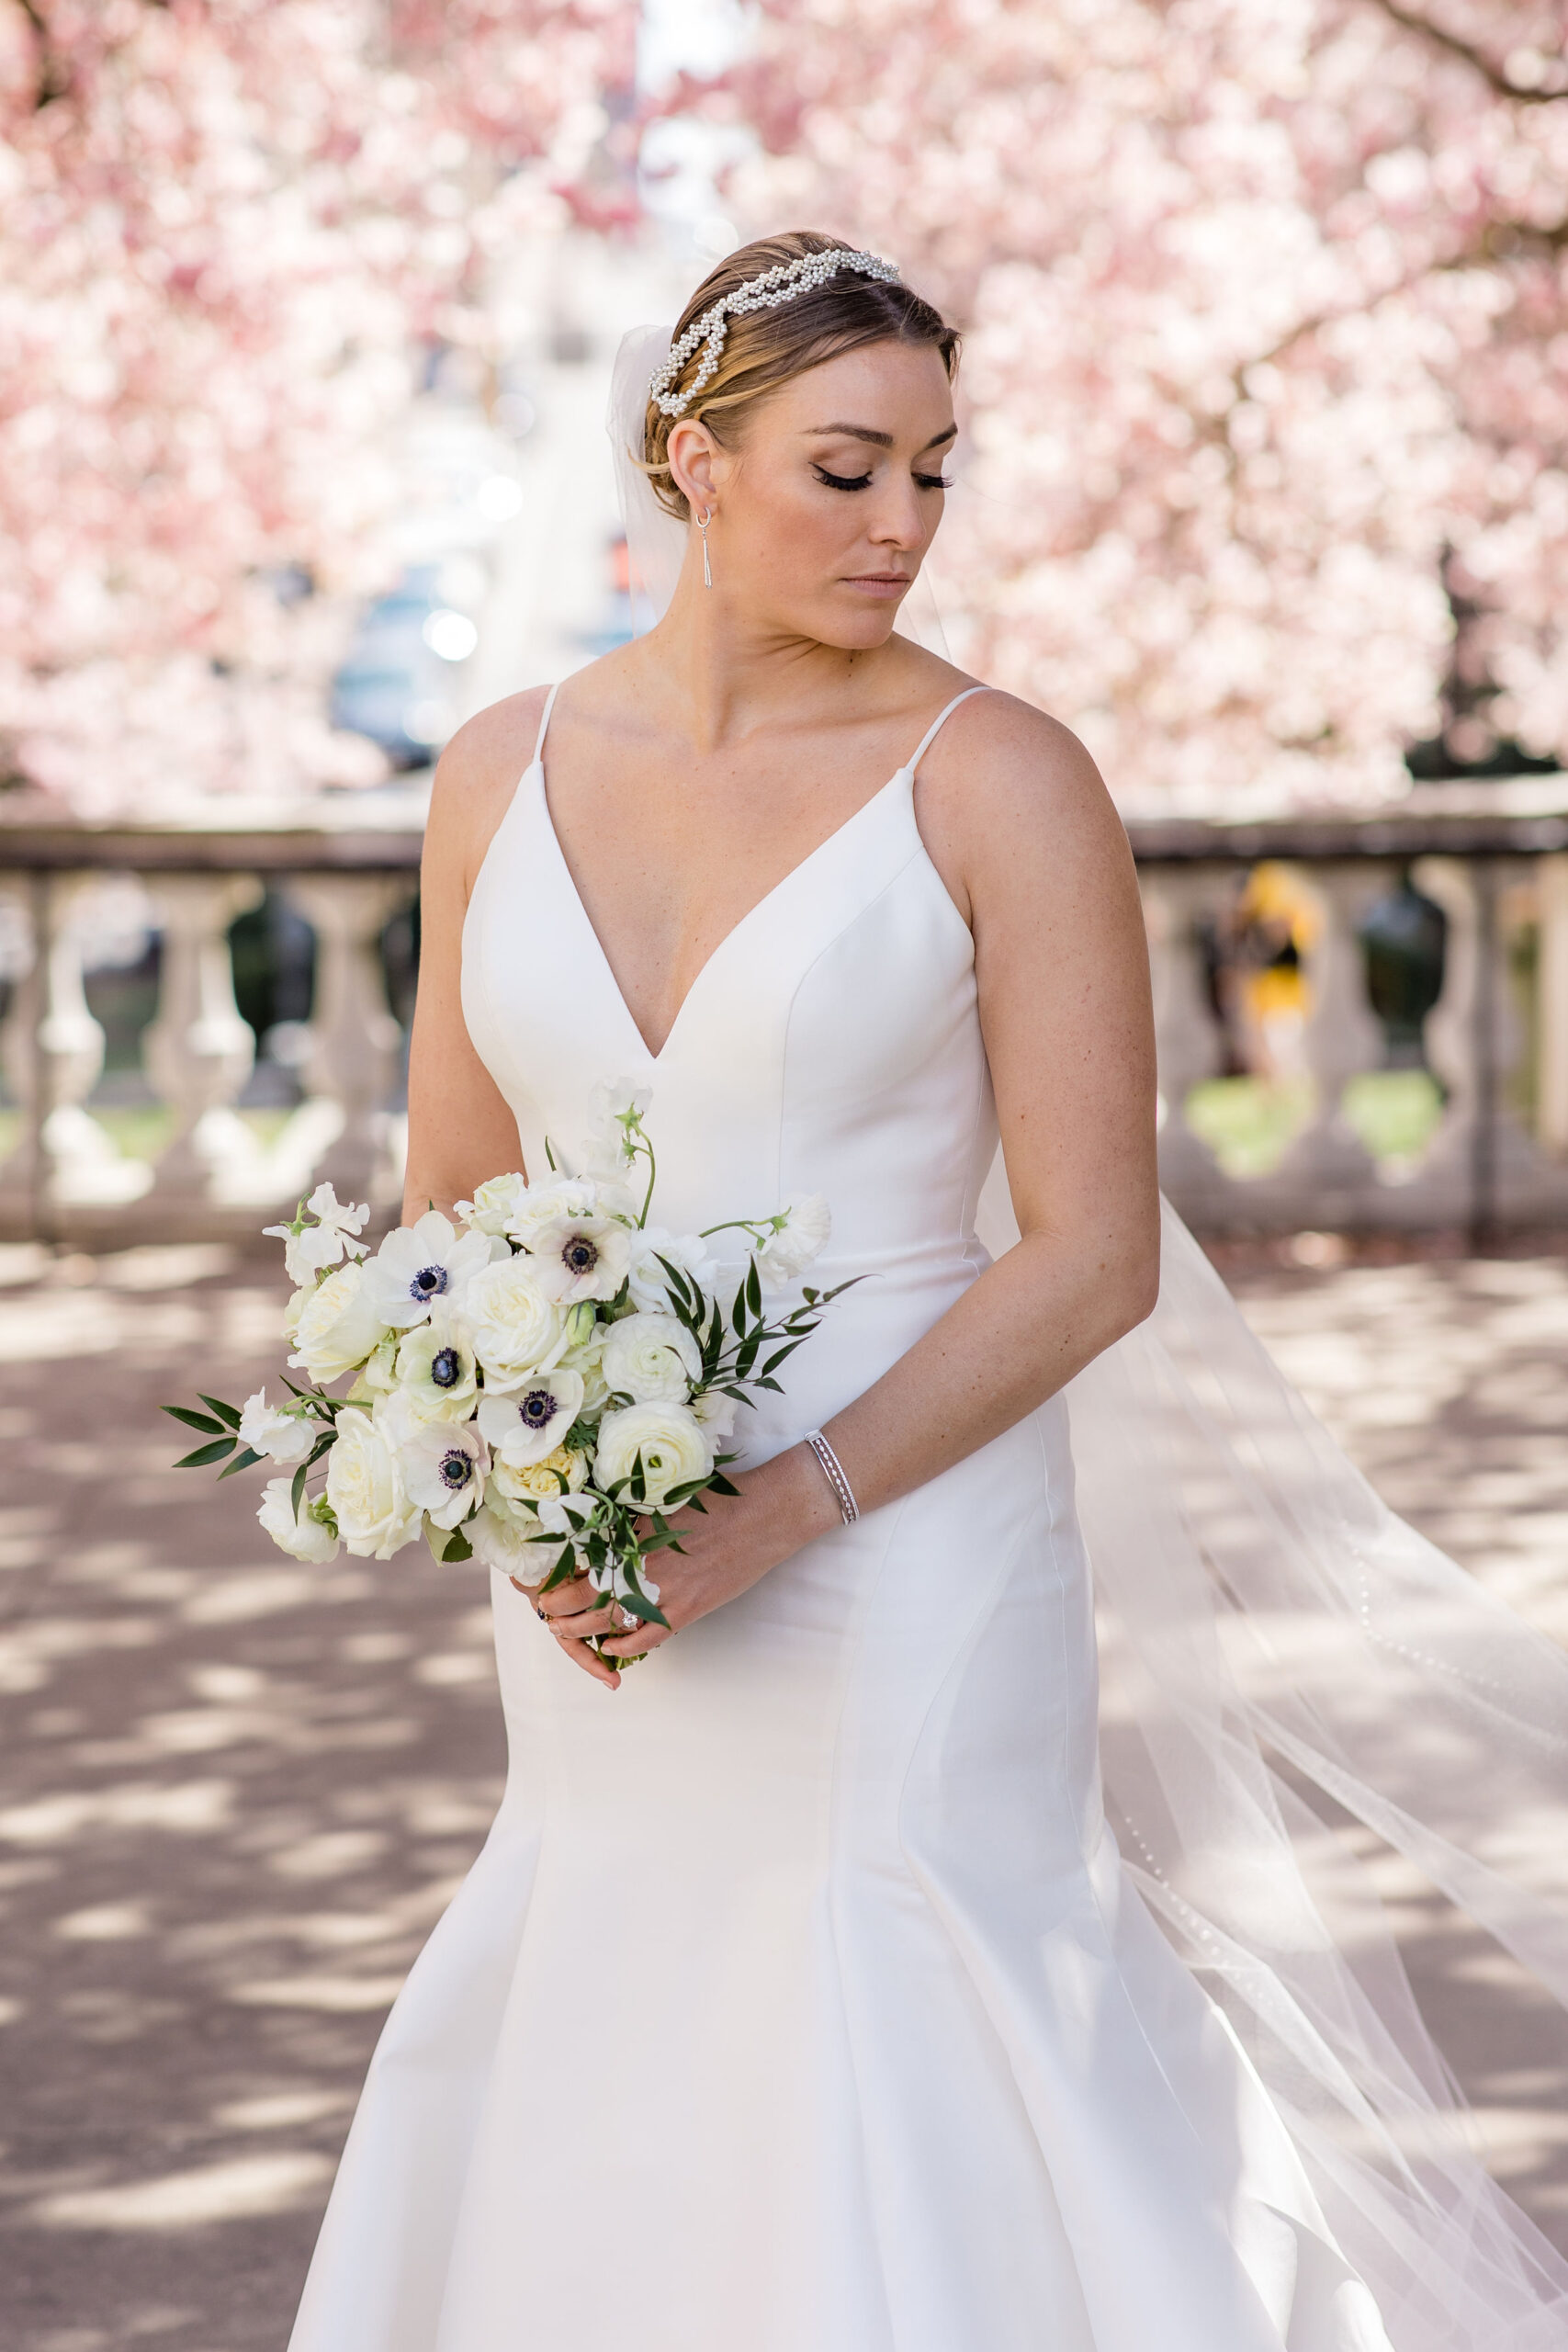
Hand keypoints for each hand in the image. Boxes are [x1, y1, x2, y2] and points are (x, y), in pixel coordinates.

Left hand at [511, 1440, 840, 1687]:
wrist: (764, 1513)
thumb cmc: (716, 1498)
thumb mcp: (662, 1498)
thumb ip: (629, 1514)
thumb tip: (598, 1520)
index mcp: (628, 1531)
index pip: (571, 1559)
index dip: (545, 1572)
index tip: (529, 1576)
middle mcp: (638, 1562)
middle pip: (578, 1595)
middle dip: (553, 1606)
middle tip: (542, 1608)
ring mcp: (661, 1590)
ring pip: (604, 1621)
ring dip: (578, 1631)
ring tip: (563, 1632)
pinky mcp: (686, 1610)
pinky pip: (645, 1637)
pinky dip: (623, 1645)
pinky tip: (609, 1648)